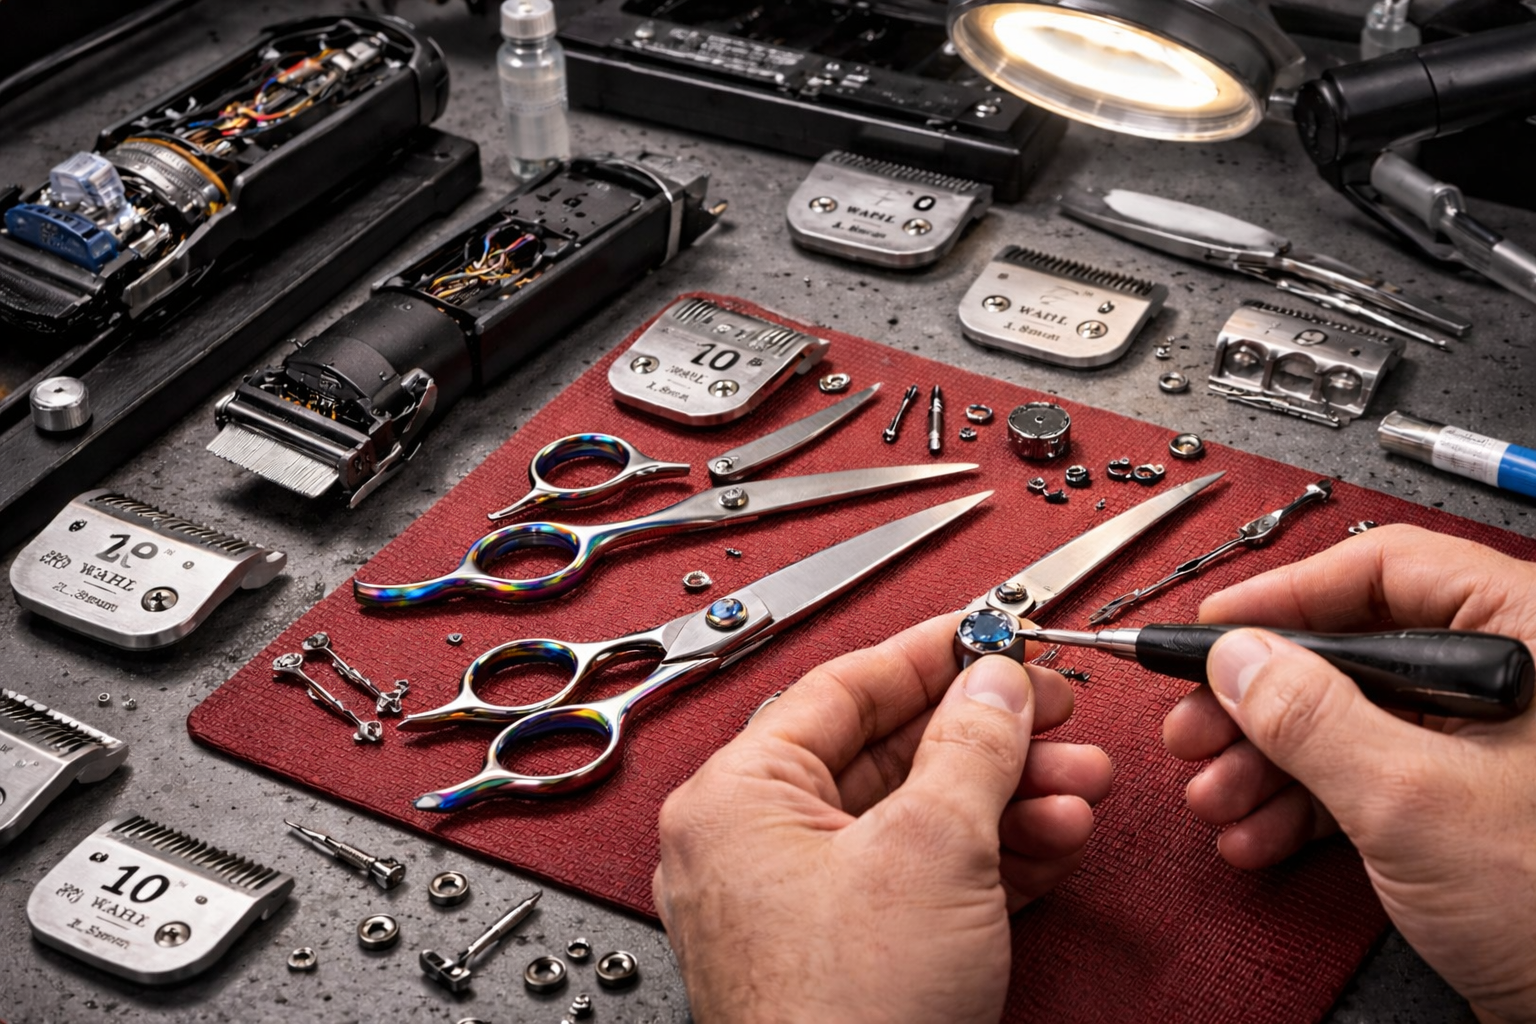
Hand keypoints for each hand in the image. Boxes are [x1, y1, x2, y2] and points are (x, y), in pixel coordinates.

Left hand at [653, 612, 1112, 1023]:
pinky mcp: (848, 952)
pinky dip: (989, 858)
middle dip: (990, 739)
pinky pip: (921, 877)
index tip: (992, 633)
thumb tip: (996, 681)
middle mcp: (755, 843)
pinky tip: (1050, 841)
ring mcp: (801, 903)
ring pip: (915, 818)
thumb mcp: (932, 847)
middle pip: (888, 753)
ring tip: (1077, 789)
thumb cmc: (846, 1017)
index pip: (841, 687)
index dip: (930, 653)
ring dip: (1005, 799)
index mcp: (736, 796)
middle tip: (1055, 717)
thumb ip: (972, 744)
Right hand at [1162, 524, 1535, 1021]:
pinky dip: (1301, 806)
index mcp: (1530, 637)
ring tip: (1213, 794)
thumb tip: (1239, 658)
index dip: (1288, 595)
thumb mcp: (1412, 800)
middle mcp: (1508, 682)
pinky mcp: (1462, 808)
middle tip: (1194, 725)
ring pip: (1347, 722)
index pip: (1389, 570)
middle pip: (1352, 653)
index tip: (1215, 627)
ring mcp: (1486, 749)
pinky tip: (1255, 833)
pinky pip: (1363, 780)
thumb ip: (1313, 718)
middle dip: (1257, 701)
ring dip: (1264, 762)